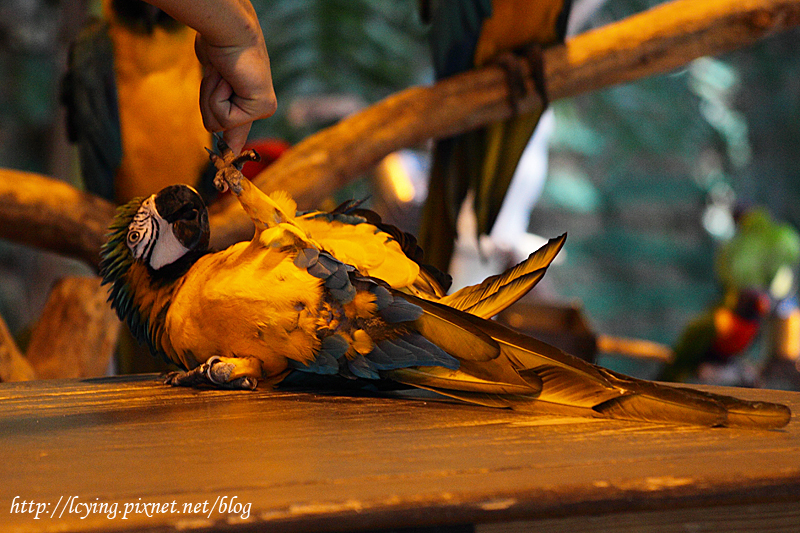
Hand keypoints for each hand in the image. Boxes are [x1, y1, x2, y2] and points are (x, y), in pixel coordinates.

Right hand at [195, 29, 276, 154]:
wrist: (228, 32)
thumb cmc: (219, 51)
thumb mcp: (214, 87)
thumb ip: (220, 116)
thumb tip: (228, 149)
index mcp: (249, 105)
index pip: (233, 136)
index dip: (226, 152)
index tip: (225, 183)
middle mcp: (259, 109)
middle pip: (216, 128)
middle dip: (208, 102)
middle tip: (219, 78)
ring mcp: (263, 109)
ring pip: (217, 123)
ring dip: (211, 96)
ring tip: (224, 75)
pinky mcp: (263, 107)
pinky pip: (225, 117)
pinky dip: (217, 95)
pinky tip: (228, 78)